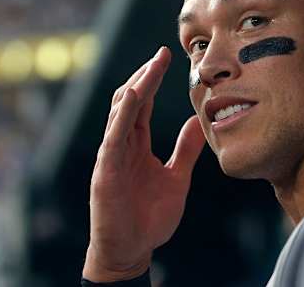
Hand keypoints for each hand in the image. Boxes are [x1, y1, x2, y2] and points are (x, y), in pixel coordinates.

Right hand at [83, 47, 204, 281]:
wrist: (132, 250)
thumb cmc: (149, 217)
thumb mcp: (177, 177)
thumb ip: (186, 150)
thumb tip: (199, 122)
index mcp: (136, 145)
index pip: (142, 104)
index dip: (152, 80)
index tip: (166, 58)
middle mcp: (121, 144)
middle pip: (129, 100)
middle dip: (145, 75)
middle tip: (162, 54)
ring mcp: (111, 156)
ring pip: (119, 112)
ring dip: (135, 87)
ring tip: (152, 67)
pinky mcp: (105, 170)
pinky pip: (113, 136)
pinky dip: (122, 114)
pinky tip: (132, 96)